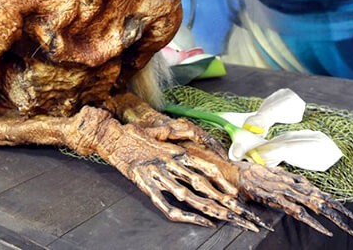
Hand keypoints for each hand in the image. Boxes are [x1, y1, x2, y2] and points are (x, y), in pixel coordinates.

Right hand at [100, 120, 269, 230]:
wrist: (114, 137)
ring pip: (188, 196)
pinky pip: (166, 204)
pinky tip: (196, 221)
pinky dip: (184, 215)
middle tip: (239, 213)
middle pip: (202, 185)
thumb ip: (181, 137)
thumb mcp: (163, 132)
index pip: (205, 168)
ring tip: (225, 219)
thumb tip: (198, 138)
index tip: (235, 194)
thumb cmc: (138, 135)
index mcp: (176, 152)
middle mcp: (170, 164)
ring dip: (208, 208)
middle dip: (222, 200)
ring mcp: (158, 176)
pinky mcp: (145, 186)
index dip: (222, 182)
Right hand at [231, 159, 352, 237]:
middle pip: (320, 199)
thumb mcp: (273, 173)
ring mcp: (285, 192)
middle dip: (338, 211)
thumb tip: (304, 183)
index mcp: (292, 180)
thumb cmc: (250, 173)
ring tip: (345, 226)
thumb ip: (289, 178)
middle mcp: (291, 185)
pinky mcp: (276, 199)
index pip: (318, 191)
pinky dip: (313, 221)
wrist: (233, 171)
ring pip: (314, 205)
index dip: (333, 201)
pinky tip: (324, 229)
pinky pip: (298, 212)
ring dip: (331, 217)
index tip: (346, 212)